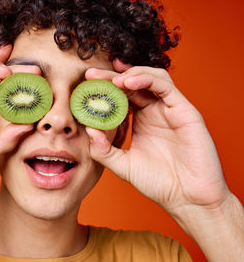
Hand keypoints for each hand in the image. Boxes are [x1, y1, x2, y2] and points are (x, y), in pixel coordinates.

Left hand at [85, 62, 229, 213]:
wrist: (187, 199)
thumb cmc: (158, 183)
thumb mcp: (122, 165)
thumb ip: (103, 150)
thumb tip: (87, 129)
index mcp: (140, 120)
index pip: (121, 95)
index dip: (104, 88)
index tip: (85, 84)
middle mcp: (154, 111)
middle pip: (132, 83)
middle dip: (110, 76)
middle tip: (91, 74)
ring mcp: (170, 110)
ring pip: (150, 78)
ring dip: (130, 74)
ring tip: (112, 80)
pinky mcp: (185, 111)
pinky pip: (166, 86)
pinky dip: (147, 79)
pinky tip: (129, 82)